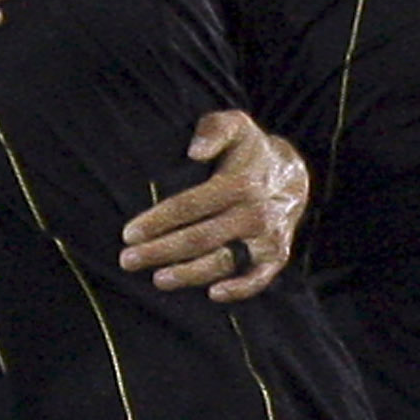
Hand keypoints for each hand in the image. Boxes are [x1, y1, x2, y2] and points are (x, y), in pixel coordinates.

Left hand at [119, 110, 306, 302]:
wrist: (292, 176)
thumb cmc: (249, 151)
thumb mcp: (235, 125)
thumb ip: (214, 130)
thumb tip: (195, 151)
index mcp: (240, 183)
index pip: (191, 205)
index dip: (158, 221)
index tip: (129, 233)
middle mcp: (255, 213)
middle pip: (200, 238)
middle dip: (161, 251)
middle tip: (127, 260)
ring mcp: (267, 238)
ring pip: (223, 261)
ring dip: (189, 274)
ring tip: (158, 279)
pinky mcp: (276, 256)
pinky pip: (258, 279)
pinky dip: (239, 289)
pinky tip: (213, 294)